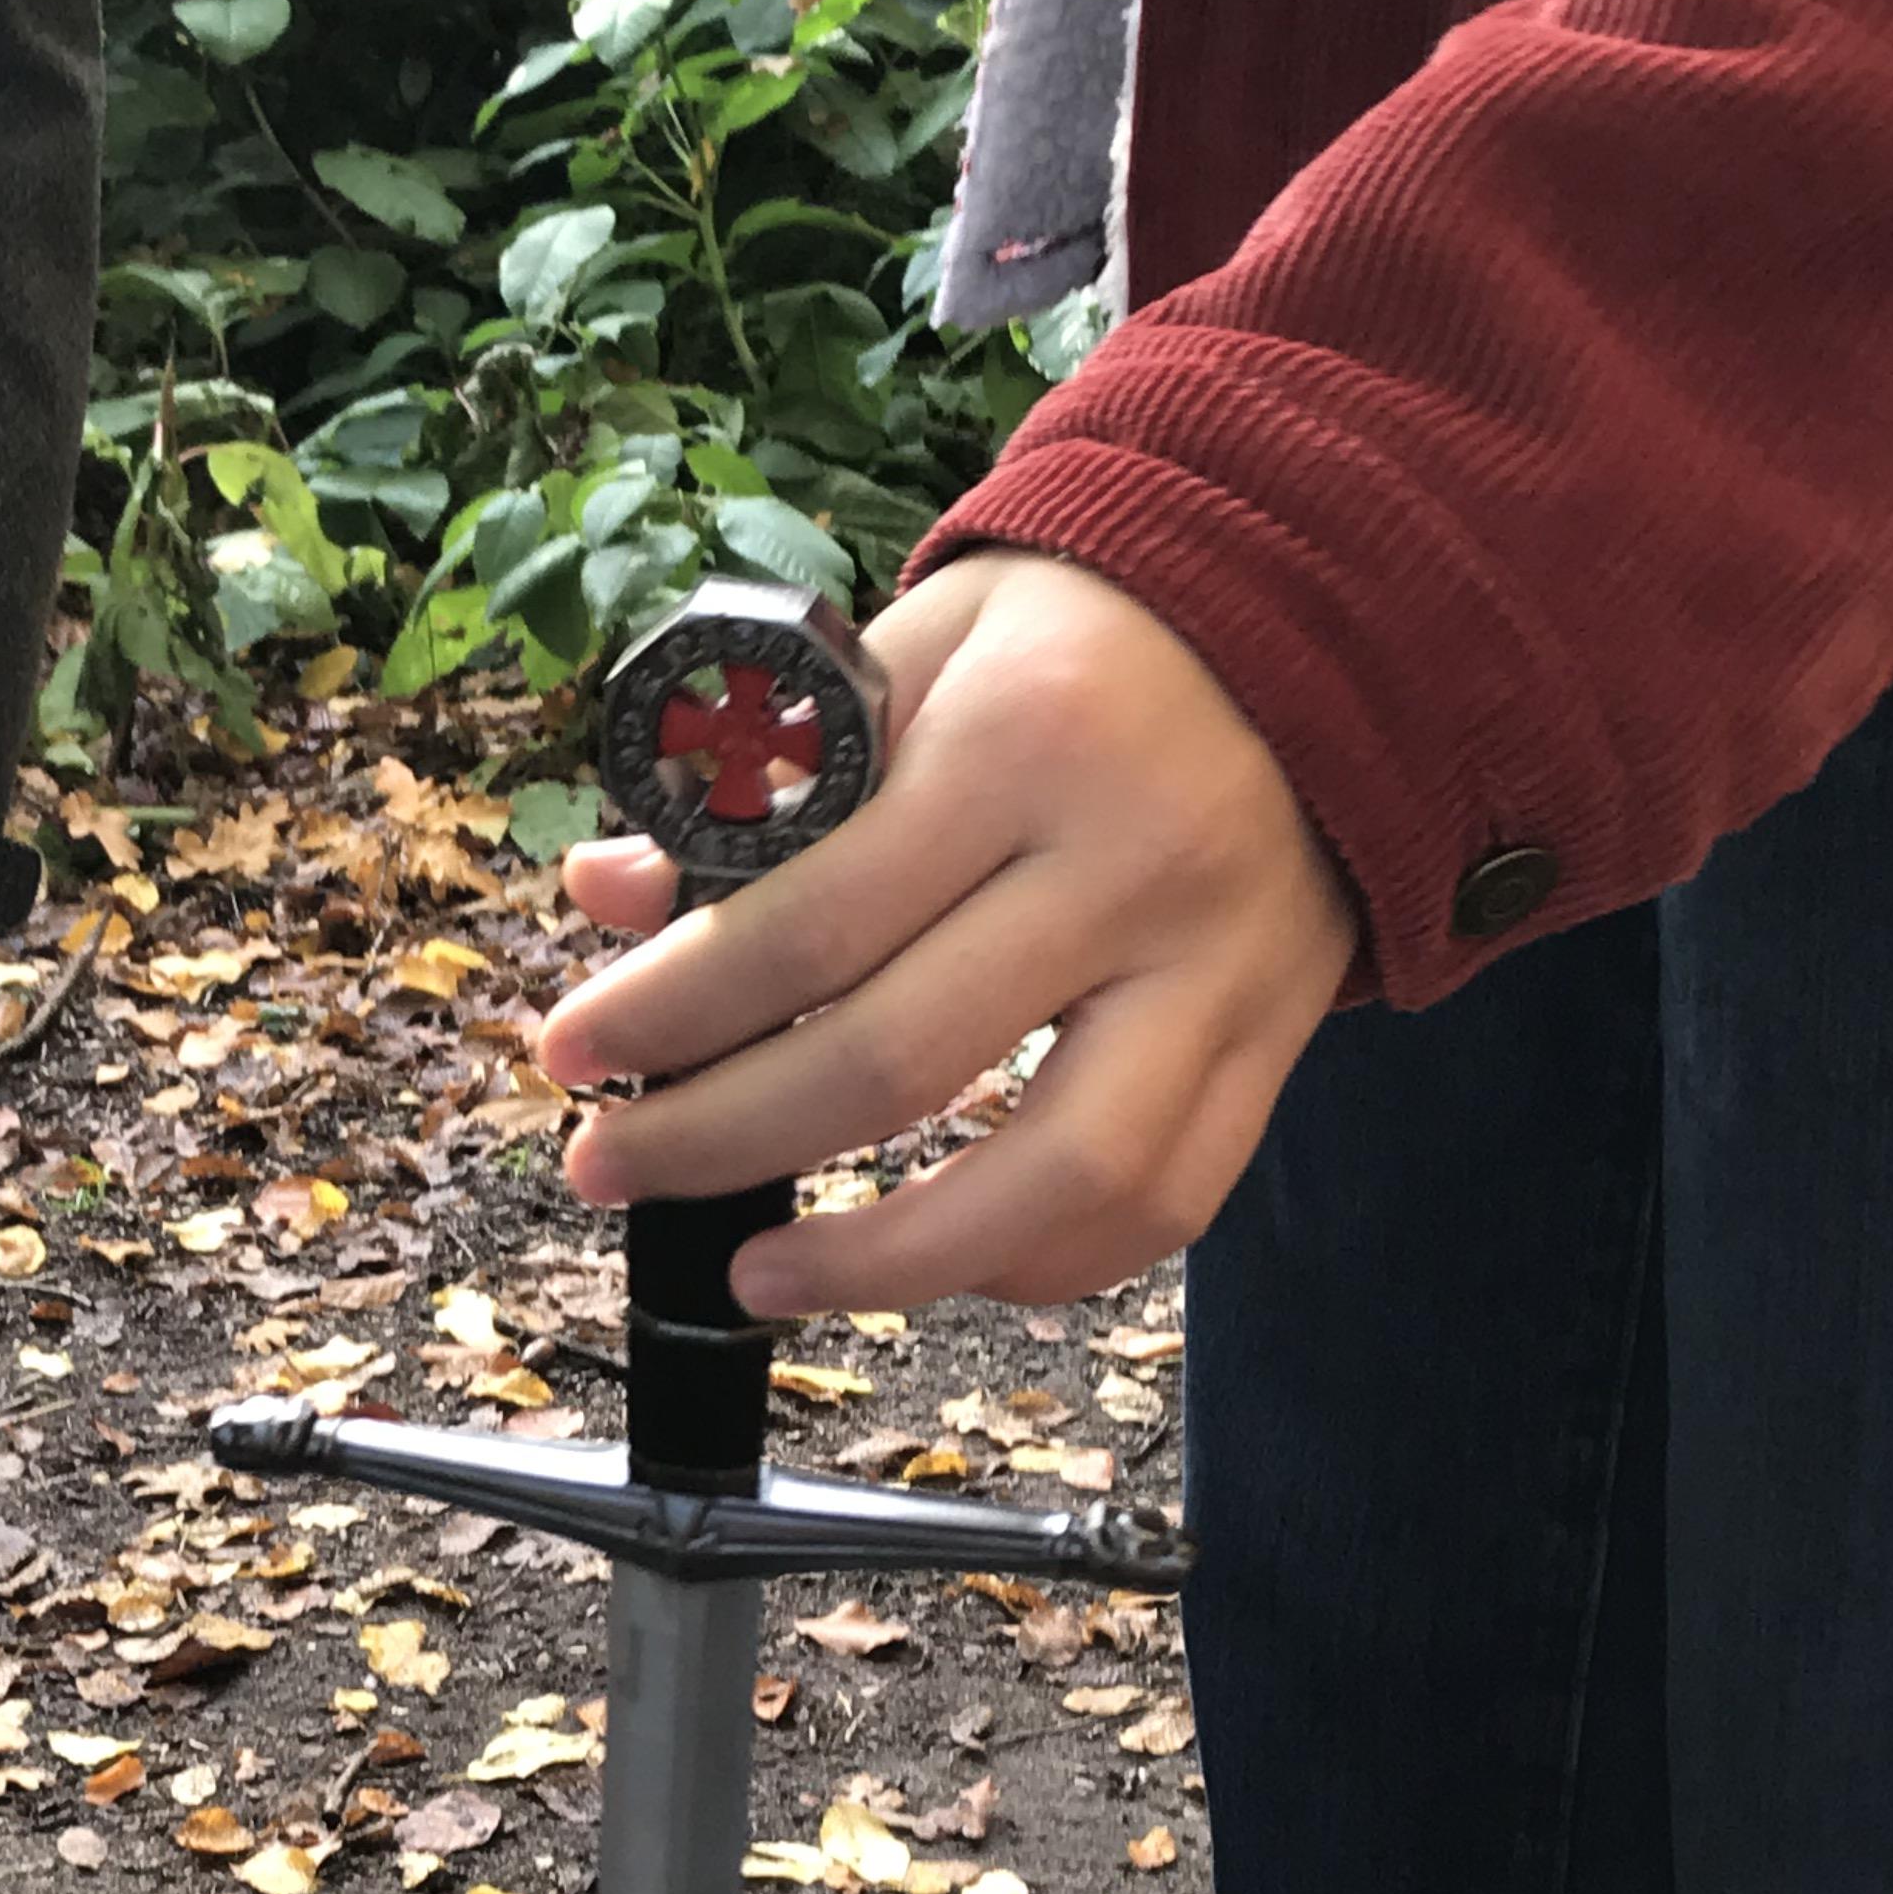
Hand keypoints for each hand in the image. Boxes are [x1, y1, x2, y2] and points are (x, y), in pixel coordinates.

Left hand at [538, 554, 1361, 1308]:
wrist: (1320, 620)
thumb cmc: (1088, 635)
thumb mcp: (916, 650)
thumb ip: (770, 774)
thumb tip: (616, 896)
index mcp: (1024, 745)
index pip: (810, 922)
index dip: (670, 1011)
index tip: (572, 1053)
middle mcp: (1134, 867)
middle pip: (899, 1065)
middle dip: (723, 1141)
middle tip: (613, 1166)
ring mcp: (1220, 971)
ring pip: (1055, 1180)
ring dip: (887, 1265)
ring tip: (763, 1273)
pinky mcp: (1275, 1040)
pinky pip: (1162, 1205)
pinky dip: (1037, 1263)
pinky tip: (935, 1266)